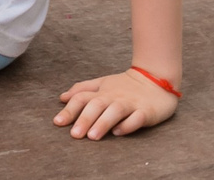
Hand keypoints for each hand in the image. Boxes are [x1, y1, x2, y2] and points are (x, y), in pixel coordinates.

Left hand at [56, 68, 178, 138]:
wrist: (156, 78)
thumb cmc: (125, 85)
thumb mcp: (102, 84)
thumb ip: (82, 90)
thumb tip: (62, 98)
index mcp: (102, 91)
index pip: (82, 98)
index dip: (69, 109)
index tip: (57, 122)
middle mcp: (114, 97)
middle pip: (96, 105)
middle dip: (84, 119)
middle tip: (74, 134)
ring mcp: (131, 103)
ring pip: (115, 111)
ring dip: (103, 123)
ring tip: (92, 136)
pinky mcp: (147, 111)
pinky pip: (137, 118)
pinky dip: (128, 125)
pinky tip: (118, 132)